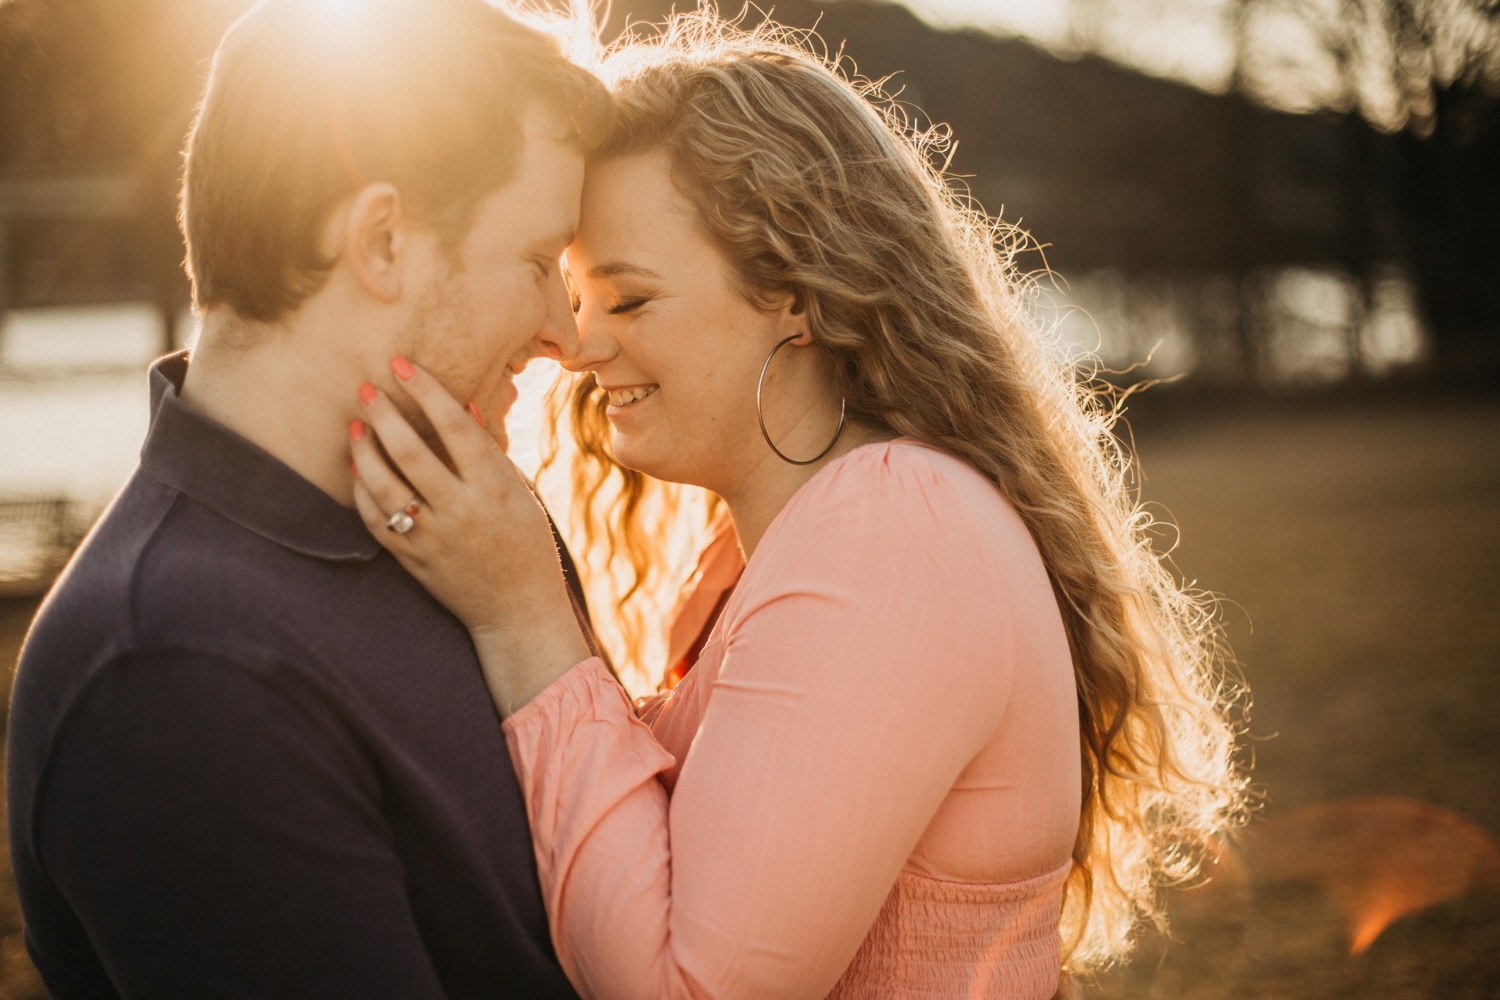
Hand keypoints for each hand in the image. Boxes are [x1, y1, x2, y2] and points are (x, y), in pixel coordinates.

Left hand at [350, 357, 590, 712]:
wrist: (518, 610)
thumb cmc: (525, 544)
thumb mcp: (519, 493)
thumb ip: (489, 451)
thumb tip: (464, 405)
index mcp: (494, 489)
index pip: (455, 428)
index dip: (426, 392)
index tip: (402, 365)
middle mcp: (462, 511)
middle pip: (412, 453)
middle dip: (384, 414)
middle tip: (365, 387)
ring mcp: (434, 538)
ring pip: (385, 486)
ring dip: (364, 450)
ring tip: (355, 423)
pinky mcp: (413, 561)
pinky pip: (376, 521)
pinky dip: (361, 492)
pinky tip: (356, 468)